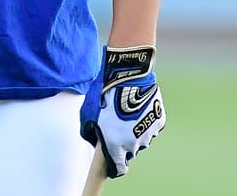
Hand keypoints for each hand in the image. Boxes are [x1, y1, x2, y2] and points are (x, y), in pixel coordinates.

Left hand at [80, 45, 165, 177]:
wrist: (126, 76)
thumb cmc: (103, 94)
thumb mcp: (87, 115)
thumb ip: (88, 132)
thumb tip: (93, 139)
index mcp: (116, 145)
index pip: (118, 168)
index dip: (114, 169)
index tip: (111, 168)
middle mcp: (134, 143)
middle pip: (129, 153)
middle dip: (121, 146)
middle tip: (113, 128)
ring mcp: (149, 133)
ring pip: (140, 140)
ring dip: (133, 132)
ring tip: (123, 113)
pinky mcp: (159, 121)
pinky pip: (150, 127)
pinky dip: (143, 121)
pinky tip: (135, 108)